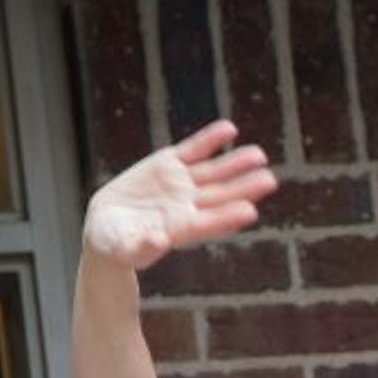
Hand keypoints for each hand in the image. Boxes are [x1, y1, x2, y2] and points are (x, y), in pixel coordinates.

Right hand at [83, 120, 276, 269]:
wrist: (108, 225)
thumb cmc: (117, 245)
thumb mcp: (122, 248)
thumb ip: (140, 247)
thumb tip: (158, 241)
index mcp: (181, 229)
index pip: (210, 223)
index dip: (228, 217)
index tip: (250, 211)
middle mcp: (188, 205)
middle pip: (221, 196)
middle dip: (244, 188)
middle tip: (269, 181)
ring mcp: (182, 183)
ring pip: (213, 171)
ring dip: (235, 163)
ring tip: (259, 155)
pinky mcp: (170, 164)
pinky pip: (194, 149)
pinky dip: (210, 139)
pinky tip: (229, 129)